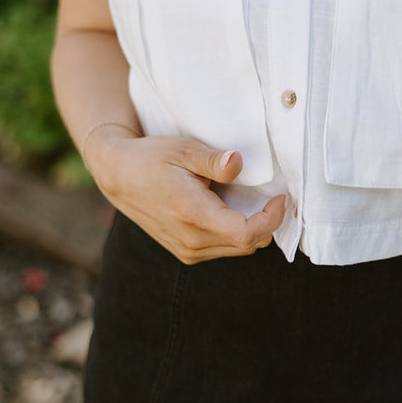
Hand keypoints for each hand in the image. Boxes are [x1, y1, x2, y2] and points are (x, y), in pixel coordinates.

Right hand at [87, 127, 288, 263]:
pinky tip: (233, 210)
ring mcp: (187, 250)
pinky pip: (224, 249)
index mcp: (192, 214)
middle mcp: (190, 240)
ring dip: (254, 229)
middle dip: (268, 222)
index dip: (272, 218)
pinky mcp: (186, 253)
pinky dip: (237, 233)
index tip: (282, 197)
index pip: (246, 233)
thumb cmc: (152, 158)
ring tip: (254, 200)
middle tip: (273, 195)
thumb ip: (214, 160)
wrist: (119, 176)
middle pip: (248, 244)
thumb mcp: (184, 149)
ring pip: (239, 249)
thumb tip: (238, 163)